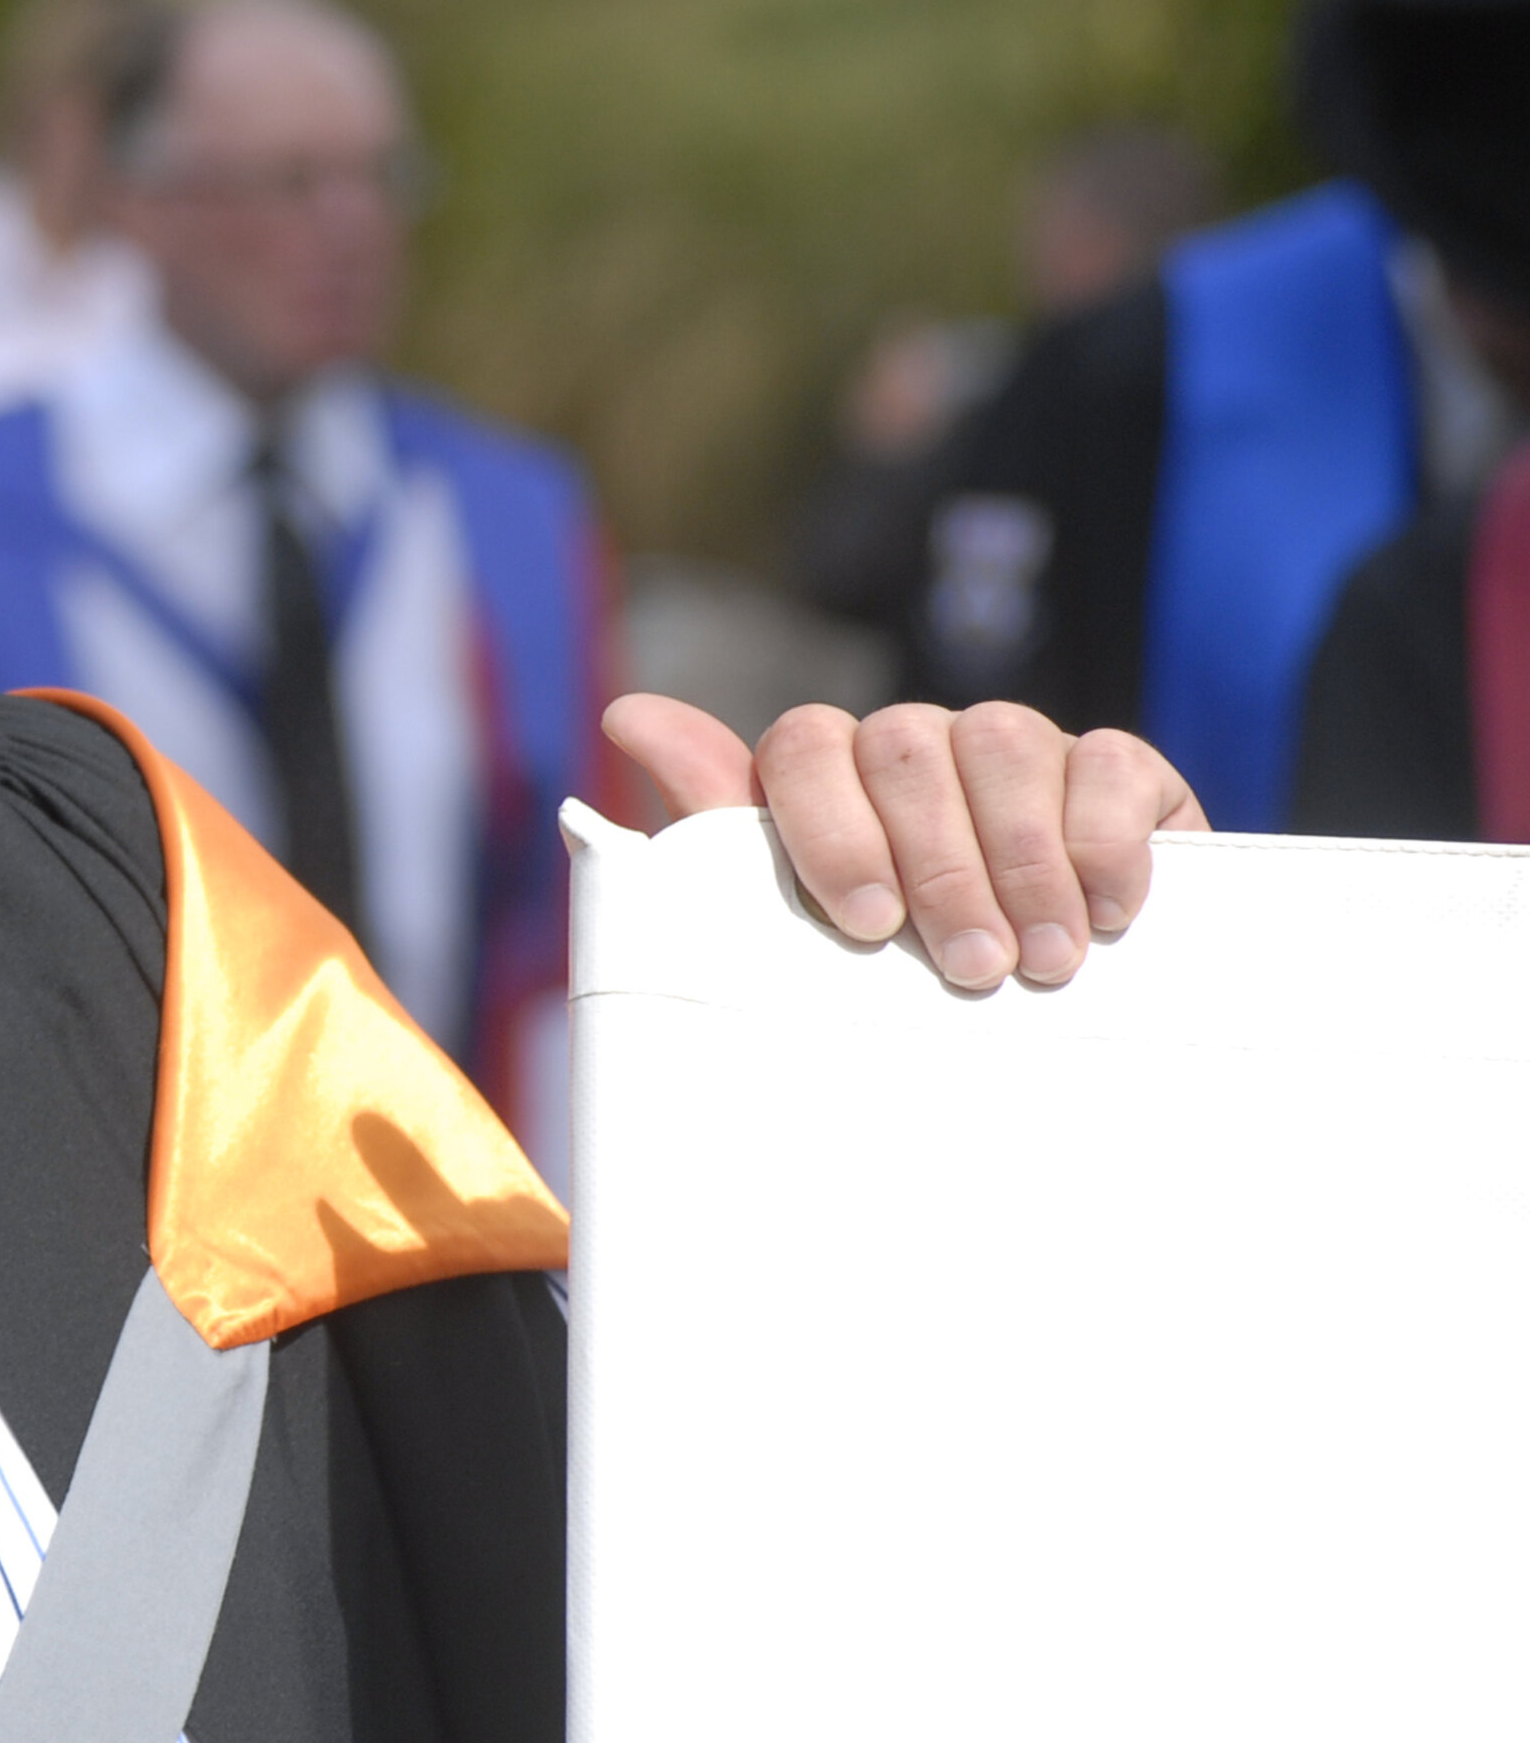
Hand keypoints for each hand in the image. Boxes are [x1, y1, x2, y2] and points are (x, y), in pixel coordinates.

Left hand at [604, 696, 1206, 991]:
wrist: (1052, 1030)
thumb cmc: (893, 980)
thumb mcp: (798, 929)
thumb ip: (718, 829)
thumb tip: (626, 711)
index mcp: (829, 776)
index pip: (804, 743)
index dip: (829, 828)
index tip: (865, 925)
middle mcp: (916, 745)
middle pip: (903, 746)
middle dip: (937, 866)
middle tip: (970, 970)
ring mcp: (1015, 746)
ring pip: (1000, 742)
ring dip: (1021, 864)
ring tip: (1042, 962)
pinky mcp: (1116, 766)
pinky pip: (1106, 762)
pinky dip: (1104, 844)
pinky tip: (1108, 917)